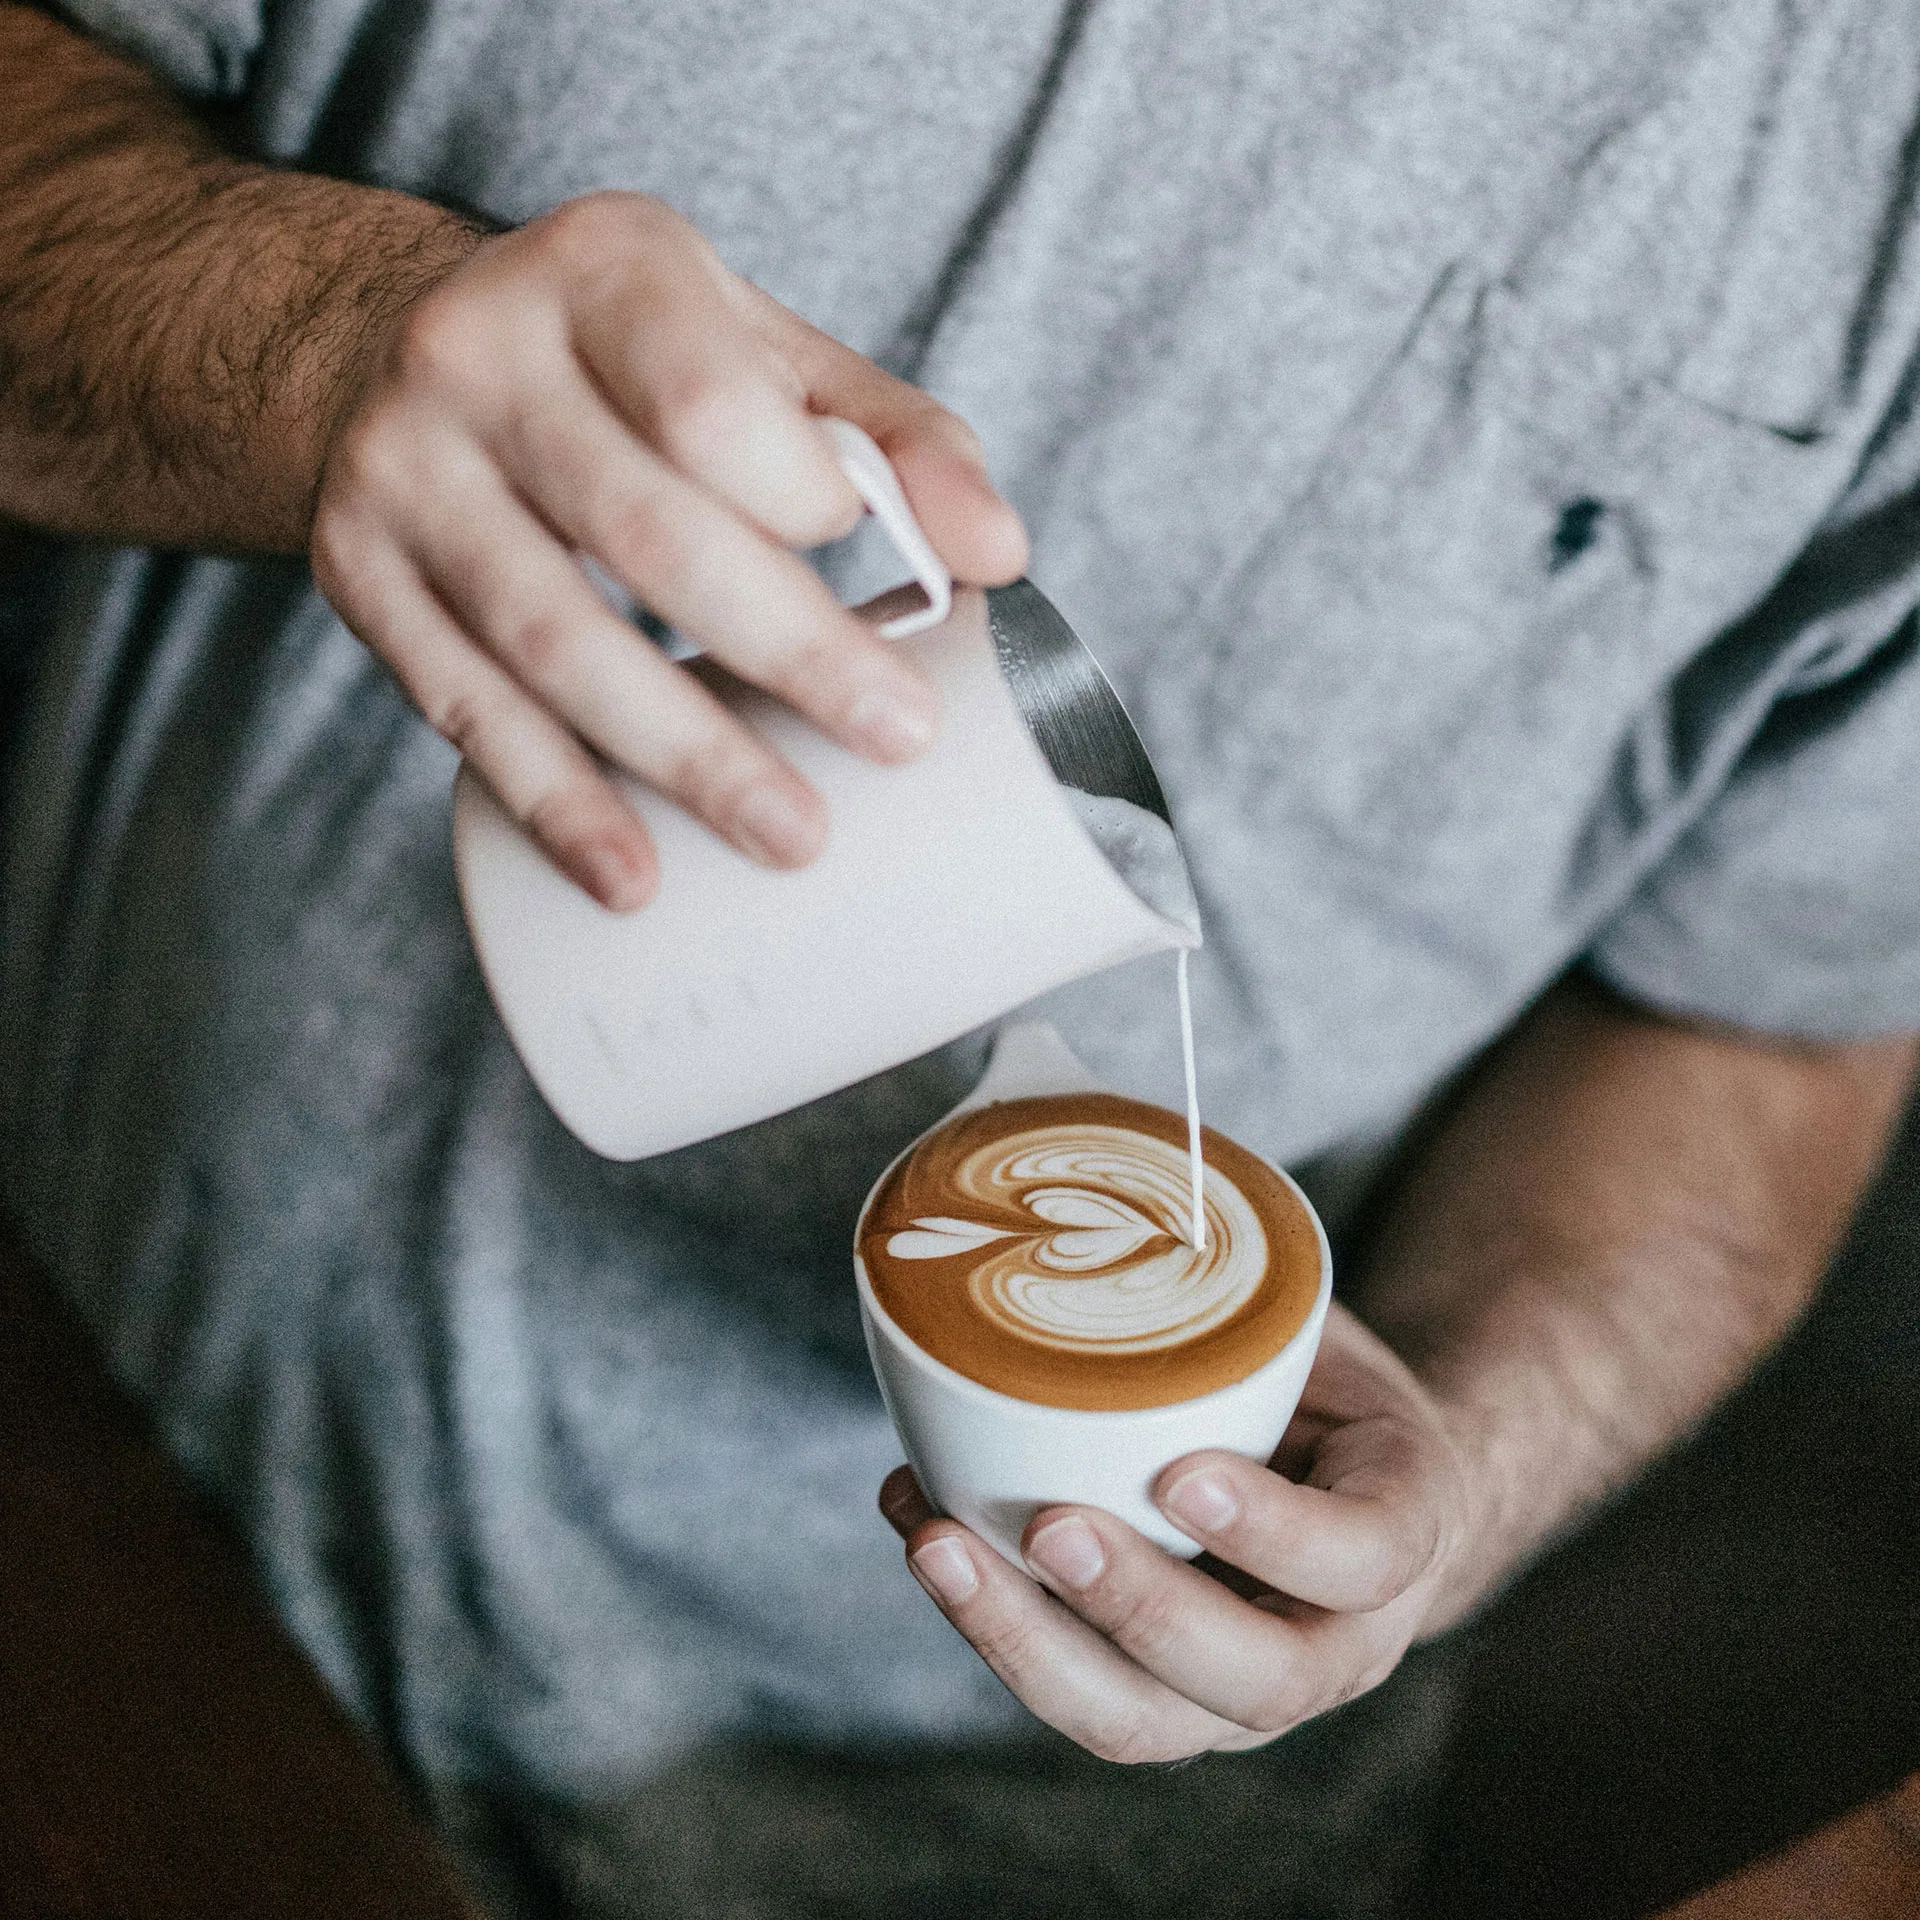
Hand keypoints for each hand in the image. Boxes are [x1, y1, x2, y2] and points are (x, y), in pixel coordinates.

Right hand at [310, 191, 1027, 909]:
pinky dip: (555, 800)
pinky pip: (462, 707)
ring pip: (553, 637)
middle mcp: (476, 355)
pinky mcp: (357, 572)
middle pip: (644, 532)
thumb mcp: (753, 346)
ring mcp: (402, 469)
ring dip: (681, 755)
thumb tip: (999, 555)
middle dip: (787, 652)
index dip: (800, 498)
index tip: (884, 565)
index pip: (707, 400)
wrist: (384, 344)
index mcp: (602, 271)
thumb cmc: (620, 361)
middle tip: (895, 741)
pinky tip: (630, 873)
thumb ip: (891, 434)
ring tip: (792, 837)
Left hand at [879, 1305, 1479, 1761]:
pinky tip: (922, 1523)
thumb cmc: (1323, 1386)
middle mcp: (1335, 1643)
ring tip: (936, 1542)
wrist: (1352, 1486)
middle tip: (1049, 1524)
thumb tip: (1113, 1146)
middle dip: (1139, 1607)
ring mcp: (1238, 1692)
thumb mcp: (1319, 1323)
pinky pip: (1075, 1687)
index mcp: (1400, 1532)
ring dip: (1026, 1640)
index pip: (1363, 1557)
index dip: (1276, 1531)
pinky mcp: (1157, 1697)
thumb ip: (1248, 1273)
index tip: (1182, 1473)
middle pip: (1253, 1679)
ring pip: (1142, 1722)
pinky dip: (989, 1618)